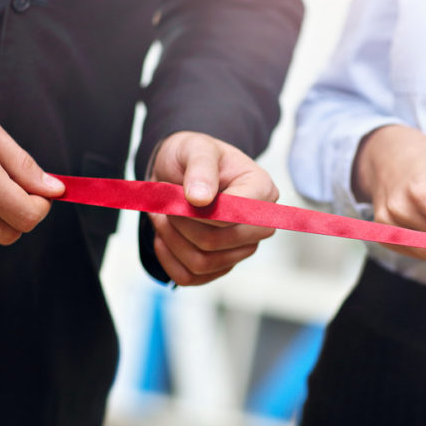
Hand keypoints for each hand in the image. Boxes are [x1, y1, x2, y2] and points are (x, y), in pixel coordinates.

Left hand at [148, 131, 276, 285]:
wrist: (182, 170)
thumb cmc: (193, 156)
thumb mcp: (195, 148)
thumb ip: (201, 168)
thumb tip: (201, 199)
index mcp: (262, 190)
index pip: (232, 216)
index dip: (197, 212)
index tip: (177, 195)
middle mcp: (259, 223)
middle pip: (217, 242)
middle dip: (182, 225)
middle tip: (168, 205)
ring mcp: (243, 247)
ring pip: (202, 262)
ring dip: (171, 240)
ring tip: (163, 216)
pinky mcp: (223, 264)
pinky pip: (192, 277)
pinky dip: (169, 259)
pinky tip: (165, 236)